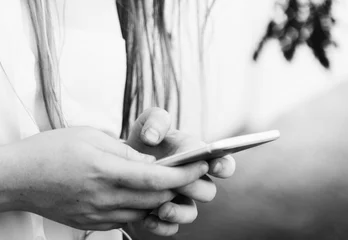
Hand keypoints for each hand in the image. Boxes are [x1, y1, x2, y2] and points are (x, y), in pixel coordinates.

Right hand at [7, 126, 208, 231]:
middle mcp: (104, 197)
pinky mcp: (90, 224)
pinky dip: (141, 208)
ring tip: (173, 183)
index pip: (156, 178)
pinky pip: (125, 219)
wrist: (17, 178)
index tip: (201, 164)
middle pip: (155, 199)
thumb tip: (148, 160)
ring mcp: (97, 214)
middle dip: (180, 187)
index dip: (184, 173)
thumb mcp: (89, 137)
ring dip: (162, 199)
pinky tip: (143, 195)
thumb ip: (122, 150)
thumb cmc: (51, 149)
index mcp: (105, 170)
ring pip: (143, 212)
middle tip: (194, 173)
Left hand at [126, 108, 235, 235]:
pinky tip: (148, 219)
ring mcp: (181, 199)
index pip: (223, 163)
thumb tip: (152, 137)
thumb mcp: (148, 122)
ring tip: (162, 208)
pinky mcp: (165, 216)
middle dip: (195, 186)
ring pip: (191, 213)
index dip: (224, 166)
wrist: (123, 160)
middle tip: (178, 181)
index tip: (213, 165)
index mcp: (196, 155)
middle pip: (208, 191)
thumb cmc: (144, 139)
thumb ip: (155, 120)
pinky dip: (161, 226)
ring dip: (179, 212)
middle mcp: (193, 180)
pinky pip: (171, 228)